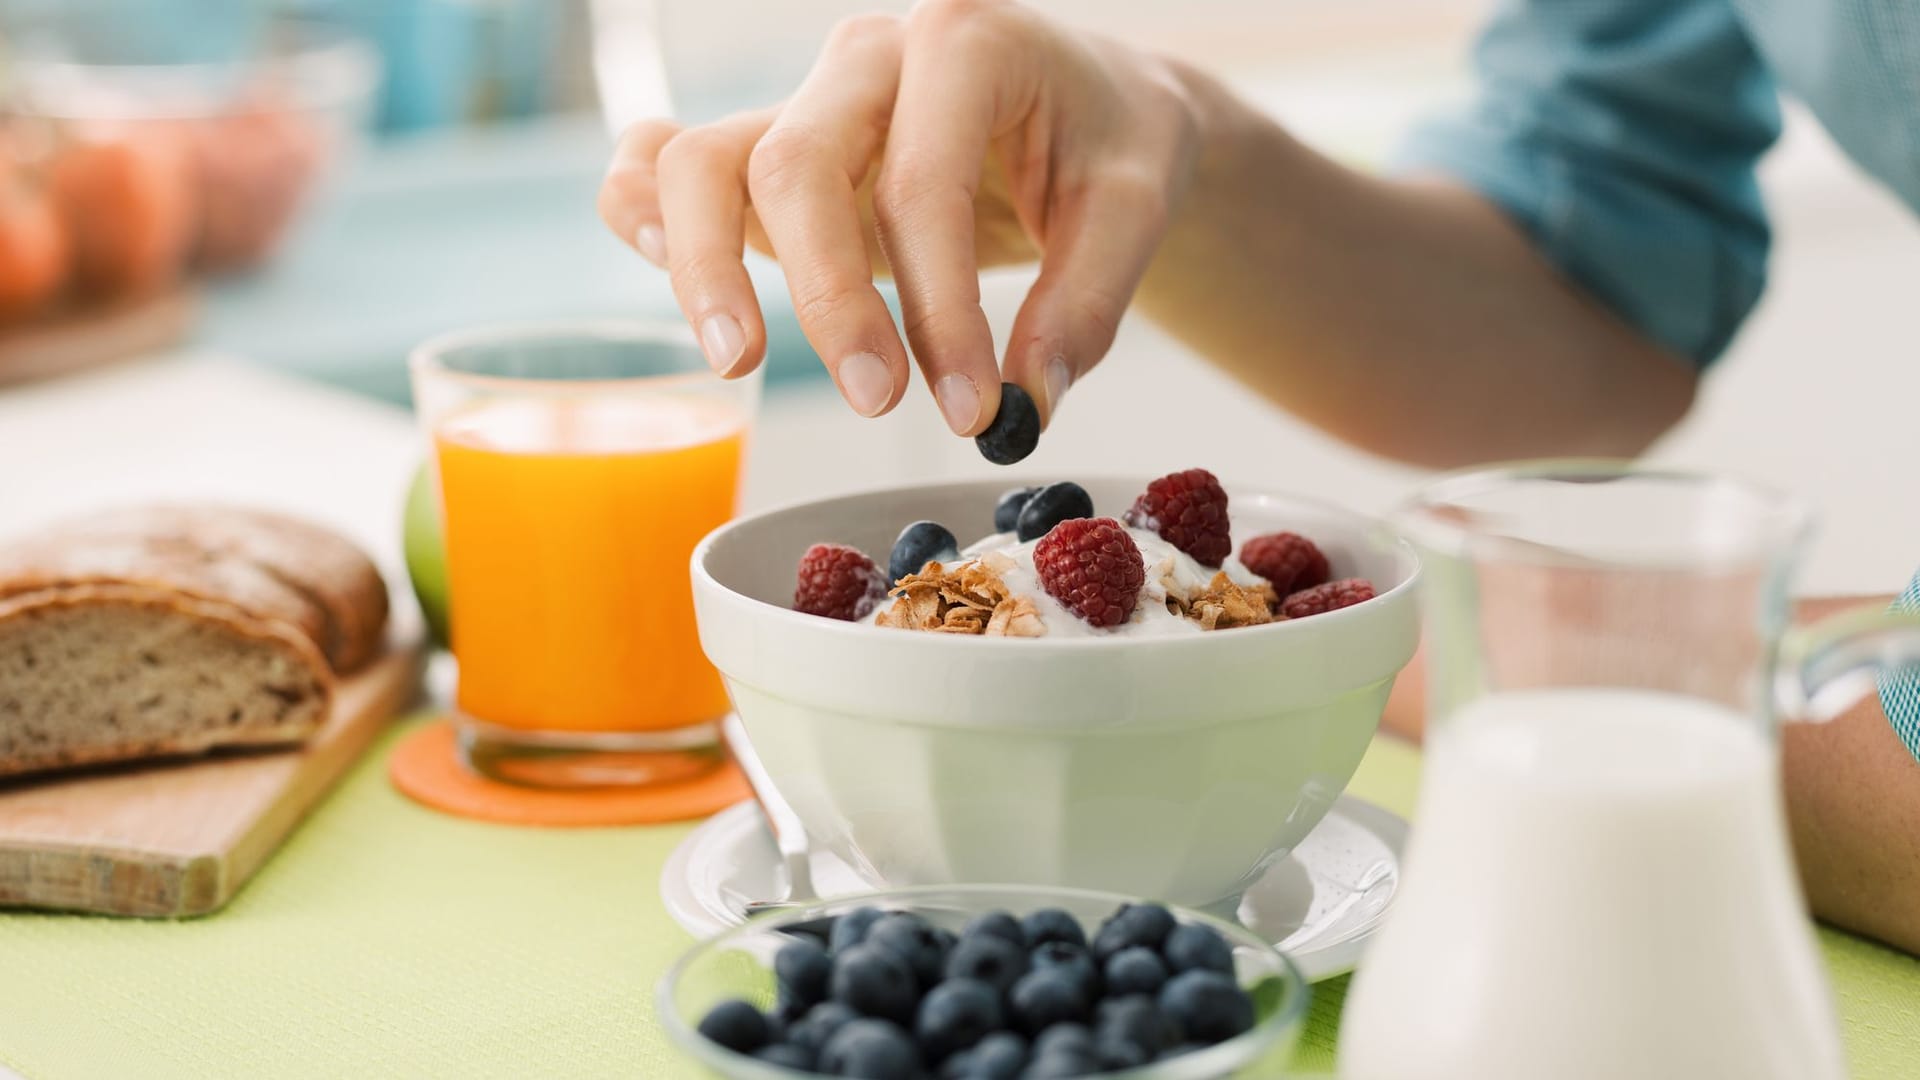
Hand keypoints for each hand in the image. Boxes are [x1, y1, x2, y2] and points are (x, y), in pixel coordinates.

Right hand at [596, 0, 1200, 434]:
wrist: (1094, 104)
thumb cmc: (1110, 144)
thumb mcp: (1135, 210)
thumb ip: (1087, 306)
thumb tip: (1027, 401)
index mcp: (964, 40)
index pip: (922, 184)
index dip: (939, 309)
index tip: (973, 408)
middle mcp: (867, 56)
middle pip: (796, 165)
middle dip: (828, 298)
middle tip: (878, 402)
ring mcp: (806, 98)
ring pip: (703, 160)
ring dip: (705, 266)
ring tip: (739, 363)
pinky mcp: (771, 148)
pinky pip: (667, 158)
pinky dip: (640, 208)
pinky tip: (652, 261)